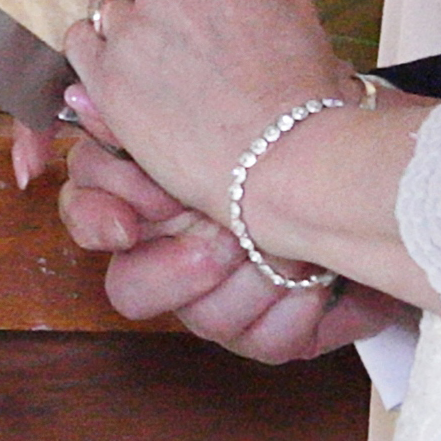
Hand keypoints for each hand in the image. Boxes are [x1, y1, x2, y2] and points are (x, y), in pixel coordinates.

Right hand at [42, 127, 391, 365]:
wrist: (359, 168)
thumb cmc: (282, 137)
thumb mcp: (211, 114)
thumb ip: (141, 111)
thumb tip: (81, 98)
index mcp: (146, 203)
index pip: (88, 215)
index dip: (97, 222)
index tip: (126, 226)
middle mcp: (171, 261)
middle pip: (130, 290)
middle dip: (178, 269)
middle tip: (225, 240)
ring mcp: (215, 305)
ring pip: (207, 320)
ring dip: (255, 280)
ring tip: (290, 250)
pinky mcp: (267, 336)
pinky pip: (267, 342)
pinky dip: (297, 309)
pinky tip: (318, 280)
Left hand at [62, 0, 352, 204]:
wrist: (279, 156)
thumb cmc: (300, 101)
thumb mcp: (304, 20)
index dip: (189, 6)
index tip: (196, 33)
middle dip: (156, 18)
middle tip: (174, 60)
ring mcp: (133, 27)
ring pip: (107, 10)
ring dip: (121, 35)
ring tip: (146, 72)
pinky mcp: (106, 72)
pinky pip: (78, 43)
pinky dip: (91, 56)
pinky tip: (114, 78)